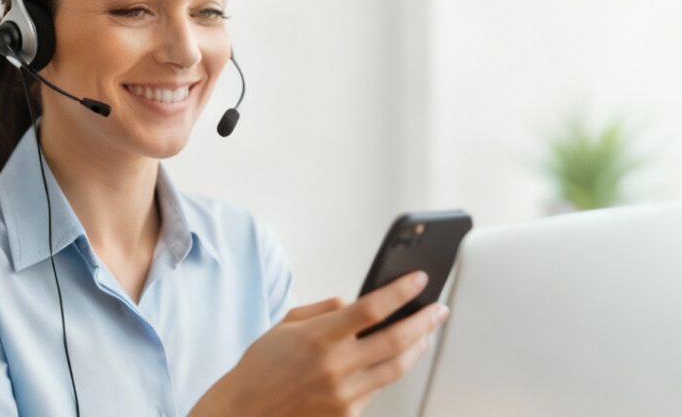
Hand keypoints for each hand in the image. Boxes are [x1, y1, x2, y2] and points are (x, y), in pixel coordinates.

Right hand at [192, 271, 448, 416]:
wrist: (243, 414)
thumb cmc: (261, 368)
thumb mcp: (286, 325)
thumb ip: (325, 310)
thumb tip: (355, 302)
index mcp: (319, 336)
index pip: (372, 308)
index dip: (401, 291)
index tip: (419, 279)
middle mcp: (335, 366)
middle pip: (396, 339)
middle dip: (425, 321)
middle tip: (439, 309)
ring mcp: (343, 394)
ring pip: (396, 368)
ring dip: (417, 347)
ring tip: (426, 333)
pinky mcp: (346, 416)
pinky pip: (378, 390)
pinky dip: (389, 372)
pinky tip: (395, 360)